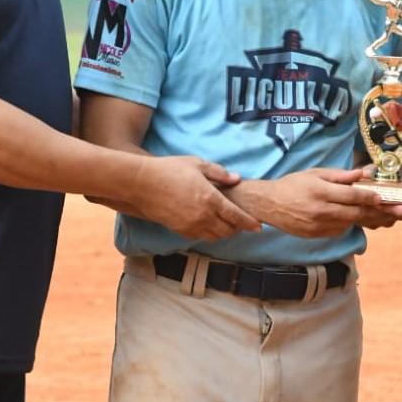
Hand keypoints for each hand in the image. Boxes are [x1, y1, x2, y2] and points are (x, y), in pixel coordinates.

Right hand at [130, 155, 261, 240]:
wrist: (142, 184)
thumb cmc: (170, 170)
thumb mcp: (197, 164)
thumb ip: (219, 173)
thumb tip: (237, 179)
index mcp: (210, 198)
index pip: (236, 216)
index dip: (249, 223)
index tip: (258, 226)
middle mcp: (203, 216)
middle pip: (228, 230)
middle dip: (238, 228)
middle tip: (242, 223)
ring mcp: (190, 225)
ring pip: (215, 237)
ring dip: (224, 232)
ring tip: (227, 224)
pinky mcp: (179, 230)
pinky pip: (200, 237)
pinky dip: (209, 234)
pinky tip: (209, 225)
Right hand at [234, 168, 395, 237]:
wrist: (269, 204)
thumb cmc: (293, 184)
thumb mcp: (316, 173)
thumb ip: (340, 175)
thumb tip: (362, 174)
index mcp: (321, 191)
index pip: (352, 196)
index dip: (369, 197)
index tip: (381, 197)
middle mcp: (320, 210)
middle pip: (354, 212)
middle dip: (372, 211)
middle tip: (386, 209)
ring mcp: (318, 225)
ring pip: (348, 223)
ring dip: (361, 218)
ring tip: (374, 214)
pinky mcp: (316, 235)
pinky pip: (338, 230)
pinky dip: (346, 224)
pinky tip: (350, 218)